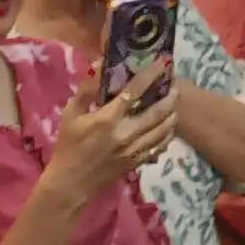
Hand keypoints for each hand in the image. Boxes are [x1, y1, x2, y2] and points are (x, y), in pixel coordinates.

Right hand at [44, 71, 177, 207]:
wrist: (71, 182)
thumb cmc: (69, 145)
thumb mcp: (71, 114)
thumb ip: (87, 90)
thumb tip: (100, 64)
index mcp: (108, 118)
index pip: (135, 91)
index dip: (151, 75)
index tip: (163, 62)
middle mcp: (126, 133)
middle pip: (158, 111)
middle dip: (170, 96)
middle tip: (175, 85)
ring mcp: (135, 149)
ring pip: (164, 129)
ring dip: (172, 114)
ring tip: (174, 104)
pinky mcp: (138, 161)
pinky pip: (160, 146)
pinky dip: (167, 134)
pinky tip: (168, 127)